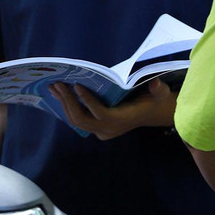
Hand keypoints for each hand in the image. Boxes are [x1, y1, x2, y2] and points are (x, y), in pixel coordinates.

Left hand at [54, 79, 176, 140]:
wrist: (153, 113)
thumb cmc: (155, 99)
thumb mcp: (161, 93)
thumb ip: (158, 89)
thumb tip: (156, 83)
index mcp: (122, 120)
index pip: (101, 114)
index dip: (88, 101)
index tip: (77, 86)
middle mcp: (109, 129)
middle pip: (82, 119)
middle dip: (68, 101)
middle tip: (57, 84)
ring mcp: (101, 131)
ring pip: (76, 121)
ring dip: (64, 104)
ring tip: (53, 87)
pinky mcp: (96, 129)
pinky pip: (78, 120)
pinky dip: (67, 107)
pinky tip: (59, 94)